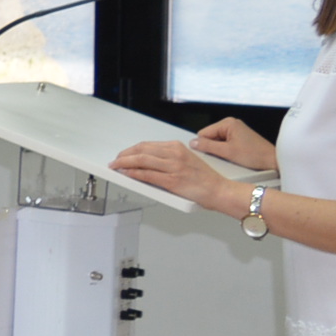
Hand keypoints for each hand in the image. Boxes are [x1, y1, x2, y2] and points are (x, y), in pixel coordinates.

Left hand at [108, 138, 237, 212]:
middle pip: (141, 150)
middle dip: (124, 155)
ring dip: (124, 163)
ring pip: (141, 160)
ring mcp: (173, 167)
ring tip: (116, 166)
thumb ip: (168, 159)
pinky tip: (126, 174)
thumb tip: (148, 161)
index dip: (131, 150)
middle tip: (115, 160)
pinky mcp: (172, 180)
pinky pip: (147, 174)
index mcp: (177, 147)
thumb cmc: (205, 179)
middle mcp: (174, 154)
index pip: (147, 145)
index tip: (124, 154)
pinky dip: (133, 173)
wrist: (219, 190)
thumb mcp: (186, 160)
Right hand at [192, 116, 278, 173]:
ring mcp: (236, 130)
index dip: (205, 145)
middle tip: (226, 156)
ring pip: (217, 141)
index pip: (203, 133)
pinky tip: (235, 155)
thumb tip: (193, 143)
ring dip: (221, 150)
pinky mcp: (239, 137)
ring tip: (233, 156)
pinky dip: (226, 150)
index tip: (213, 153)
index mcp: (228, 123)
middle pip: (210, 136)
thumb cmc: (255, 155)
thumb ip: (207, 146)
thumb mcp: (227, 152)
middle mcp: (232, 124)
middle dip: (214, 148)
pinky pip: (224, 143)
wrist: (272, 161)